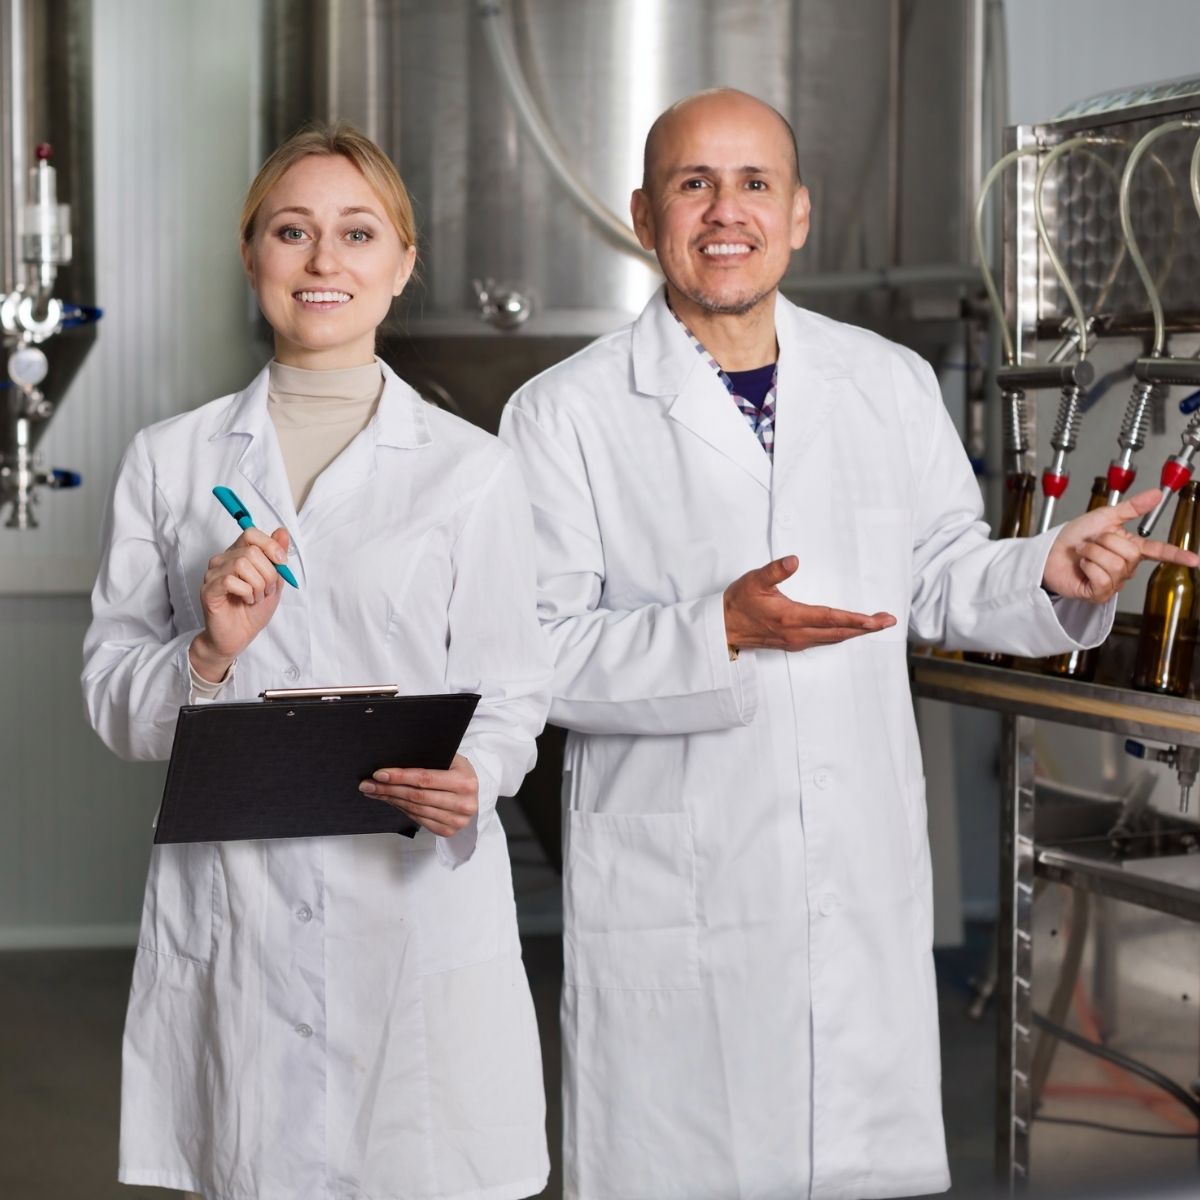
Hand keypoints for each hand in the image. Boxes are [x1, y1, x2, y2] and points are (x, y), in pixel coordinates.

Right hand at [189, 527, 290, 680]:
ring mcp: (212, 574)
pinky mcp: (208, 590)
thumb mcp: (274, 582)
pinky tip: (246, 601)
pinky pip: (230, 581)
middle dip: (268, 574)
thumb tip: (282, 531)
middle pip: (251, 551)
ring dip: (258, 585)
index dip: (270, 545)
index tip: (281, 563)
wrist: (239, 636)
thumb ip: (276, 557)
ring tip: (255, 598)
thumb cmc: (254, 610)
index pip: (250, 533)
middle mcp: (222, 560)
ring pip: (242, 564)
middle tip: (266, 591)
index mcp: (238, 554)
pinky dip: (246, 592)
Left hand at [359, 753, 478, 837]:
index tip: (379, 774)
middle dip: (389, 789)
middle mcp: (463, 804)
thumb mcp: (452, 760)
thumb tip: (395, 759)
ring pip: (415, 809)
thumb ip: (431, 760)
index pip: (425, 779)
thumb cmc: (459, 772)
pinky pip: (418, 819)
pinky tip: (390, 800)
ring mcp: (456, 821)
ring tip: (373, 791)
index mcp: (465, 782)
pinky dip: (401, 809)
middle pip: (417, 796)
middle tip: (368, 784)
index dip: (400, 777)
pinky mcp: (448, 831)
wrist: (474, 793)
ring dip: (391, 800)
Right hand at [723, 555, 895, 651]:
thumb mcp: (754, 580)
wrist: (722, 628)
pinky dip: (841, 635)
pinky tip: (848, 630)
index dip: (856, 619)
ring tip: (875, 624)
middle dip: (865, 627)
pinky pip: (824, 640)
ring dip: (855, 631)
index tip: (876, 620)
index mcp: (790, 617)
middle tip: (888, 621)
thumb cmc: (738, 603)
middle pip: (839, 632)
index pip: (831, 618)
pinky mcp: (793, 643)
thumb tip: (794, 560)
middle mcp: (797, 633)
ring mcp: (796, 640)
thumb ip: (775, 570)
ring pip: (833, 638)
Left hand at [1042, 489, 1199, 602]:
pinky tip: (1082, 567)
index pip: (1158, 552)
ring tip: (1084, 554)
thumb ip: (1132, 507)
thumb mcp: (1104, 516)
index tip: (1195, 560)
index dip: (1177, 555)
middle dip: (1105, 542)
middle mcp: (1124, 567)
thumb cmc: (1073, 537)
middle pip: (1130, 554)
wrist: (1049, 551)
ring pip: (1115, 566)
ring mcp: (1112, 583)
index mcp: (1129, 548)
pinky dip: (1088, 568)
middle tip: (1091, 543)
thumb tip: (1156, 493)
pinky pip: (1103, 580)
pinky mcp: (1098, 594)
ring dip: (1093, 554)